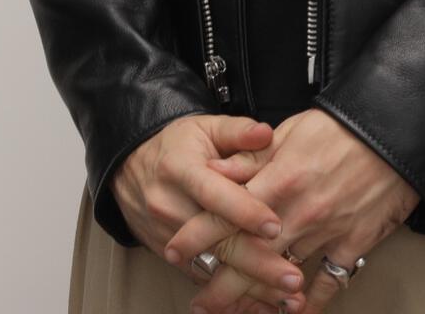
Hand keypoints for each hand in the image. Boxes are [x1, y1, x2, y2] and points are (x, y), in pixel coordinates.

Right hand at [109, 112, 308, 308]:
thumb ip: (238, 131)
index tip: (276, 226)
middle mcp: (171, 206)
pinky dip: (232, 295)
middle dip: (258, 264)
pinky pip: (202, 279)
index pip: (215, 194)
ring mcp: (167, 237)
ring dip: (249, 289)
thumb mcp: (205, 127)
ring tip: (287, 302)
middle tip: (293, 279)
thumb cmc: (178, 145)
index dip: (246, 211)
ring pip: (212, 268)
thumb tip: (265, 133)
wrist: (131, 168)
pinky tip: (262, 304)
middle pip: (217, 242)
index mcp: (182, 169)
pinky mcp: (169, 257)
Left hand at [164, 108, 421, 312]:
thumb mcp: (291, 132)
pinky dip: (309, 303)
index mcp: (280, 180)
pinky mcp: (354, 244)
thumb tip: (215, 170)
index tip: (174, 249)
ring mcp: (327, 232)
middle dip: (220, 287)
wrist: (395, 131)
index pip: (227, 214)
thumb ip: (252, 157)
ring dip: (258, 300)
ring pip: (284, 278)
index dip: (198, 235)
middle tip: (201, 303)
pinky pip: (328, 284)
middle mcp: (299, 212)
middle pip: (250, 259)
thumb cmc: (342, 127)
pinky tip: (292, 312)